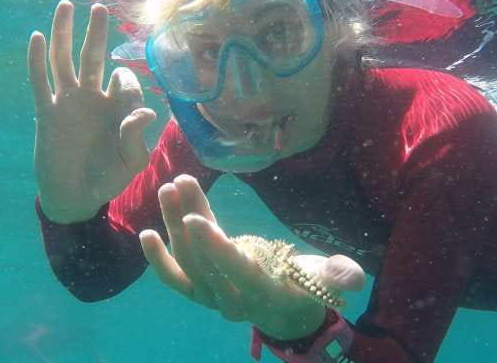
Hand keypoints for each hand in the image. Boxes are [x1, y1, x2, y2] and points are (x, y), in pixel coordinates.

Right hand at [27, 0, 157, 223]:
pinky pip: (40, 81)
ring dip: (65, 33)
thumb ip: (137, 138)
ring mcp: (68, 103)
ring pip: (64, 61)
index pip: (124, 81)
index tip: (132, 111)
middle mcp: (92, 98)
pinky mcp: (46, 113)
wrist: (75, 197)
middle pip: (93, 57)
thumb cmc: (108, 179)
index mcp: (116, 106)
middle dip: (97, 33)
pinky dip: (37, 59)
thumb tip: (145, 112)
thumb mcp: (131, 163)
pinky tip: (38, 36)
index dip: (129, 86)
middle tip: (100, 8)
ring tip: (66, 5)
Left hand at [139, 175, 366, 339]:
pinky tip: (144, 233)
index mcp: (264, 292)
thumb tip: (352, 277)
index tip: (195, 217)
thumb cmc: (305, 286)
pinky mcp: (199, 292)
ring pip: (187, 262)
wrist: (285, 313)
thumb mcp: (326, 279)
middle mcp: (233, 299)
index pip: (235, 269)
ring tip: (168, 186)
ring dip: (173, 224)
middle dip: (188, 221)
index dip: (215, 246)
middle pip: (204, 260)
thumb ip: (338, 274)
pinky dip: (157, 260)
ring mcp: (212, 297)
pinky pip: (174, 280)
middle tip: (177, 183)